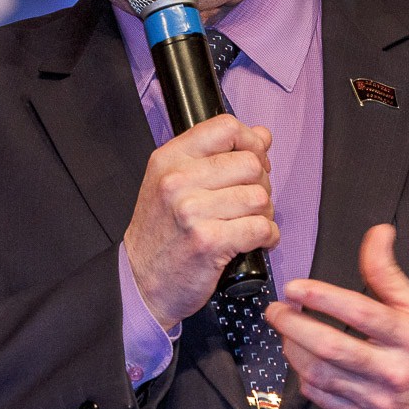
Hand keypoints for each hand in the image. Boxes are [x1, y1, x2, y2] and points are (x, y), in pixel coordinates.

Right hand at [124, 114, 277, 330]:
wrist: (141, 281)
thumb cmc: (161, 232)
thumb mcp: (174, 182)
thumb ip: (215, 156)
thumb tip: (262, 136)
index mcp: (170, 158)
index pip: (226, 127)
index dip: (251, 142)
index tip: (254, 159)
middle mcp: (178, 180)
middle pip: (250, 163)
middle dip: (261, 184)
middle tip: (249, 201)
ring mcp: (191, 211)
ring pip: (259, 197)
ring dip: (264, 213)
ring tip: (248, 223)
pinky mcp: (209, 241)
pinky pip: (261, 228)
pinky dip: (267, 237)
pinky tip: (255, 241)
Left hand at [265, 224, 408, 408]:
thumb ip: (388, 272)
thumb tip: (377, 232)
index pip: (360, 312)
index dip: (322, 297)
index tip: (295, 287)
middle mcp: (393, 370)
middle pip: (331, 347)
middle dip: (294, 325)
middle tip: (275, 309)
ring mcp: (378, 399)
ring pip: (321, 374)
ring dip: (293, 349)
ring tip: (286, 330)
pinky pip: (323, 398)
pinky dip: (304, 377)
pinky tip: (301, 358)